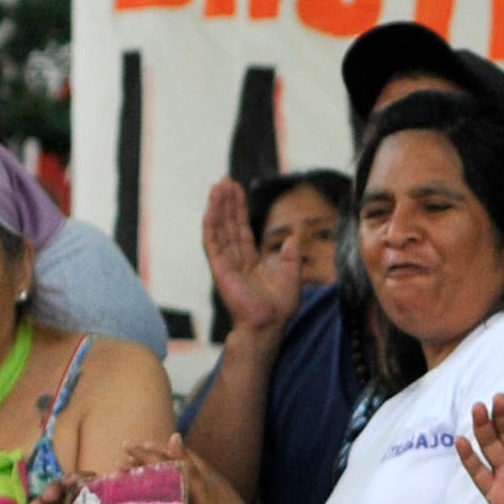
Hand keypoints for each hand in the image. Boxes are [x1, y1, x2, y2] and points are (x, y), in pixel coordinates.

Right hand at [201, 174, 297, 333]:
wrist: (270, 323)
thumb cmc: (280, 305)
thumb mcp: (292, 273)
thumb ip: (291, 254)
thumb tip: (293, 237)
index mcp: (251, 260)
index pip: (242, 228)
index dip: (239, 208)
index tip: (236, 189)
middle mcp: (236, 259)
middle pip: (229, 224)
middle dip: (227, 202)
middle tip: (224, 180)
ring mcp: (225, 263)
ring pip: (219, 228)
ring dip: (218, 207)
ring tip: (217, 186)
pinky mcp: (219, 268)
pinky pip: (212, 241)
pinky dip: (211, 224)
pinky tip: (210, 207)